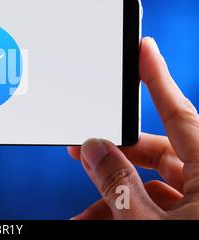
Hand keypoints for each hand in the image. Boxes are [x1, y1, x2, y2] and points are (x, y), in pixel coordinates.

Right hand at [67, 37, 198, 218]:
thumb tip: (92, 148)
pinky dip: (125, 210)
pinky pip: (157, 205)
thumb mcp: (145, 222)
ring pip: (151, 183)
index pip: (179, 113)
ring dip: (112, 193)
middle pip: (157, 150)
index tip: (143, 47)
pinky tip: (97, 218)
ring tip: (83, 213)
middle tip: (80, 150)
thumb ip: (117, 182)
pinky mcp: (193, 217)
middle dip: (114, 154)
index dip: (157, 77)